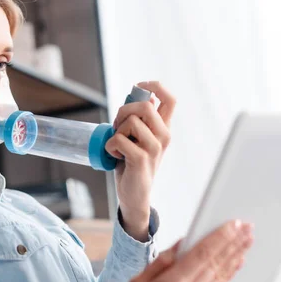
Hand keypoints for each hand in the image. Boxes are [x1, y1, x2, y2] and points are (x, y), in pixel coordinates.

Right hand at [75, 220, 253, 281]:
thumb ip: (162, 262)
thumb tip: (181, 245)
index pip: (202, 253)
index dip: (220, 236)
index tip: (232, 224)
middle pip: (216, 263)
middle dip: (233, 243)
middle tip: (246, 228)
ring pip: (220, 276)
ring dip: (235, 256)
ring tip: (246, 242)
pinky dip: (227, 274)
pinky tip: (234, 264)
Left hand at [106, 81, 175, 241]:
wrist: (134, 195)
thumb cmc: (132, 163)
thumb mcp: (138, 138)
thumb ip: (141, 119)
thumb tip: (141, 95)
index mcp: (164, 128)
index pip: (170, 99)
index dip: (154, 86)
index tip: (138, 87)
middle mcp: (163, 136)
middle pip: (146, 105)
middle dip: (124, 110)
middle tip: (117, 125)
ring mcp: (154, 148)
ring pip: (132, 121)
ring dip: (116, 130)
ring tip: (117, 145)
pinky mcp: (141, 159)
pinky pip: (119, 140)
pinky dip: (110, 145)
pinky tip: (115, 155)